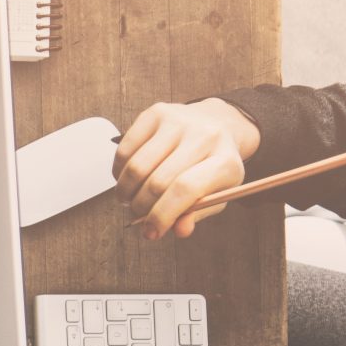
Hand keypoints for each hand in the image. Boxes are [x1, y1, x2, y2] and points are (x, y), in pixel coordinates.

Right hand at [116, 97, 260, 239]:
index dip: (162, 215)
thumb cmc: (213, 165)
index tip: (151, 232)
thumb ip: (196, 213)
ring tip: (129, 201)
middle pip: (158, 182)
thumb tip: (178, 230)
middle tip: (138, 216)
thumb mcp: (216, 194)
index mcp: (227, 161)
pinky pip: (125, 151)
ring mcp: (179, 121)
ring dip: (126, 192)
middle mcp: (205, 136)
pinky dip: (119, 173)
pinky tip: (126, 180)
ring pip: (137, 167)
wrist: (216, 125)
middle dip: (141, 207)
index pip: (186, 190)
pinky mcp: (156, 113)